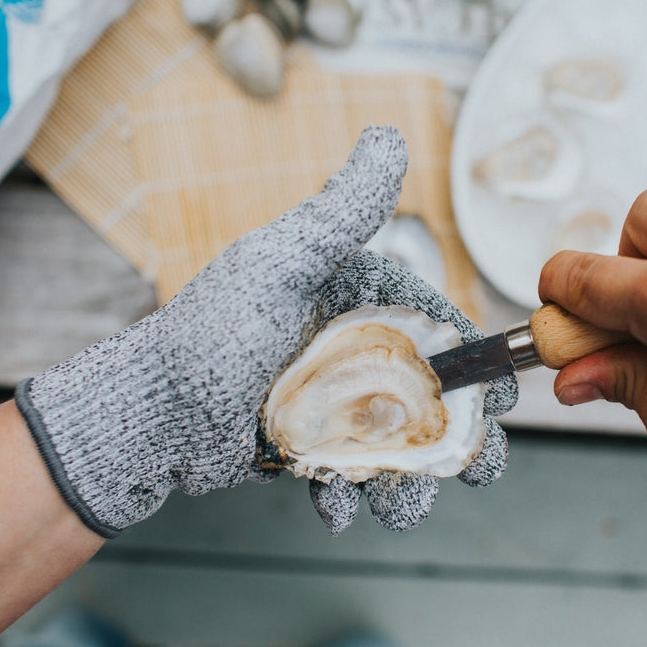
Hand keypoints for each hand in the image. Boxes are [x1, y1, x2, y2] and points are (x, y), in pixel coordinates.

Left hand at [16, 126, 514, 537]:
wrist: (146, 414)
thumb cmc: (212, 332)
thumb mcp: (282, 265)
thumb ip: (342, 211)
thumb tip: (389, 134)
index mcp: (355, 300)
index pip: (436, 327)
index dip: (474, 364)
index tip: (499, 399)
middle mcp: (349, 348)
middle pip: (428, 395)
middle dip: (455, 439)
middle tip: (477, 472)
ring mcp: (329, 402)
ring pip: (393, 445)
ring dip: (406, 483)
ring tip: (398, 512)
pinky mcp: (306, 446)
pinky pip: (346, 474)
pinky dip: (347, 495)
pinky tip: (332, 508)